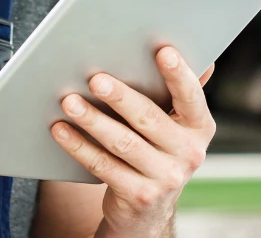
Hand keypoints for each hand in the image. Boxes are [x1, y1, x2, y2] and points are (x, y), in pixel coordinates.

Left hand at [50, 47, 215, 236]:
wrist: (149, 210)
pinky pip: (103, 166)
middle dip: (120, 97)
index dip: (179, 74)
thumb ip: (179, 93)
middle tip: (96, 79)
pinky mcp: (139, 196)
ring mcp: (166, 178)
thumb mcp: (175, 126)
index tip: (163, 51)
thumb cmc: (157, 150)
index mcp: (200, 128)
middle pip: (148, 119)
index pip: (191, 97)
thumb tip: (186, 52)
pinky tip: (61, 130)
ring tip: (69, 102)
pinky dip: (79, 146)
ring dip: (93, 120)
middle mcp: (189, 154)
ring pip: (122, 143)